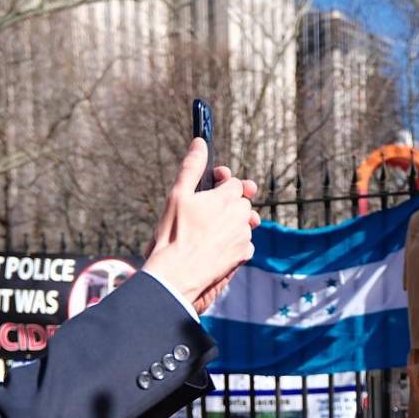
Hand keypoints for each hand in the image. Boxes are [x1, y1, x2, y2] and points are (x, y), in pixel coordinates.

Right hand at [143, 139, 259, 310]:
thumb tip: (200, 142)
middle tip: (207, 210)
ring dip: (231, 222)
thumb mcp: (177, 195)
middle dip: (228, 203)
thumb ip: (191, 167)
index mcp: (227, 197)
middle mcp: (241, 215)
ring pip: (243, 222)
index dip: (222, 182)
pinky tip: (215, 246)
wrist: (178, 274)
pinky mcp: (243, 255)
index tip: (212, 185)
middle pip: (241, 202)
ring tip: (209, 229)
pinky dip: (234, 241)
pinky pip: (244, 243)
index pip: (234, 182)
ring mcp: (244, 236)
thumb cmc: (174, 234)